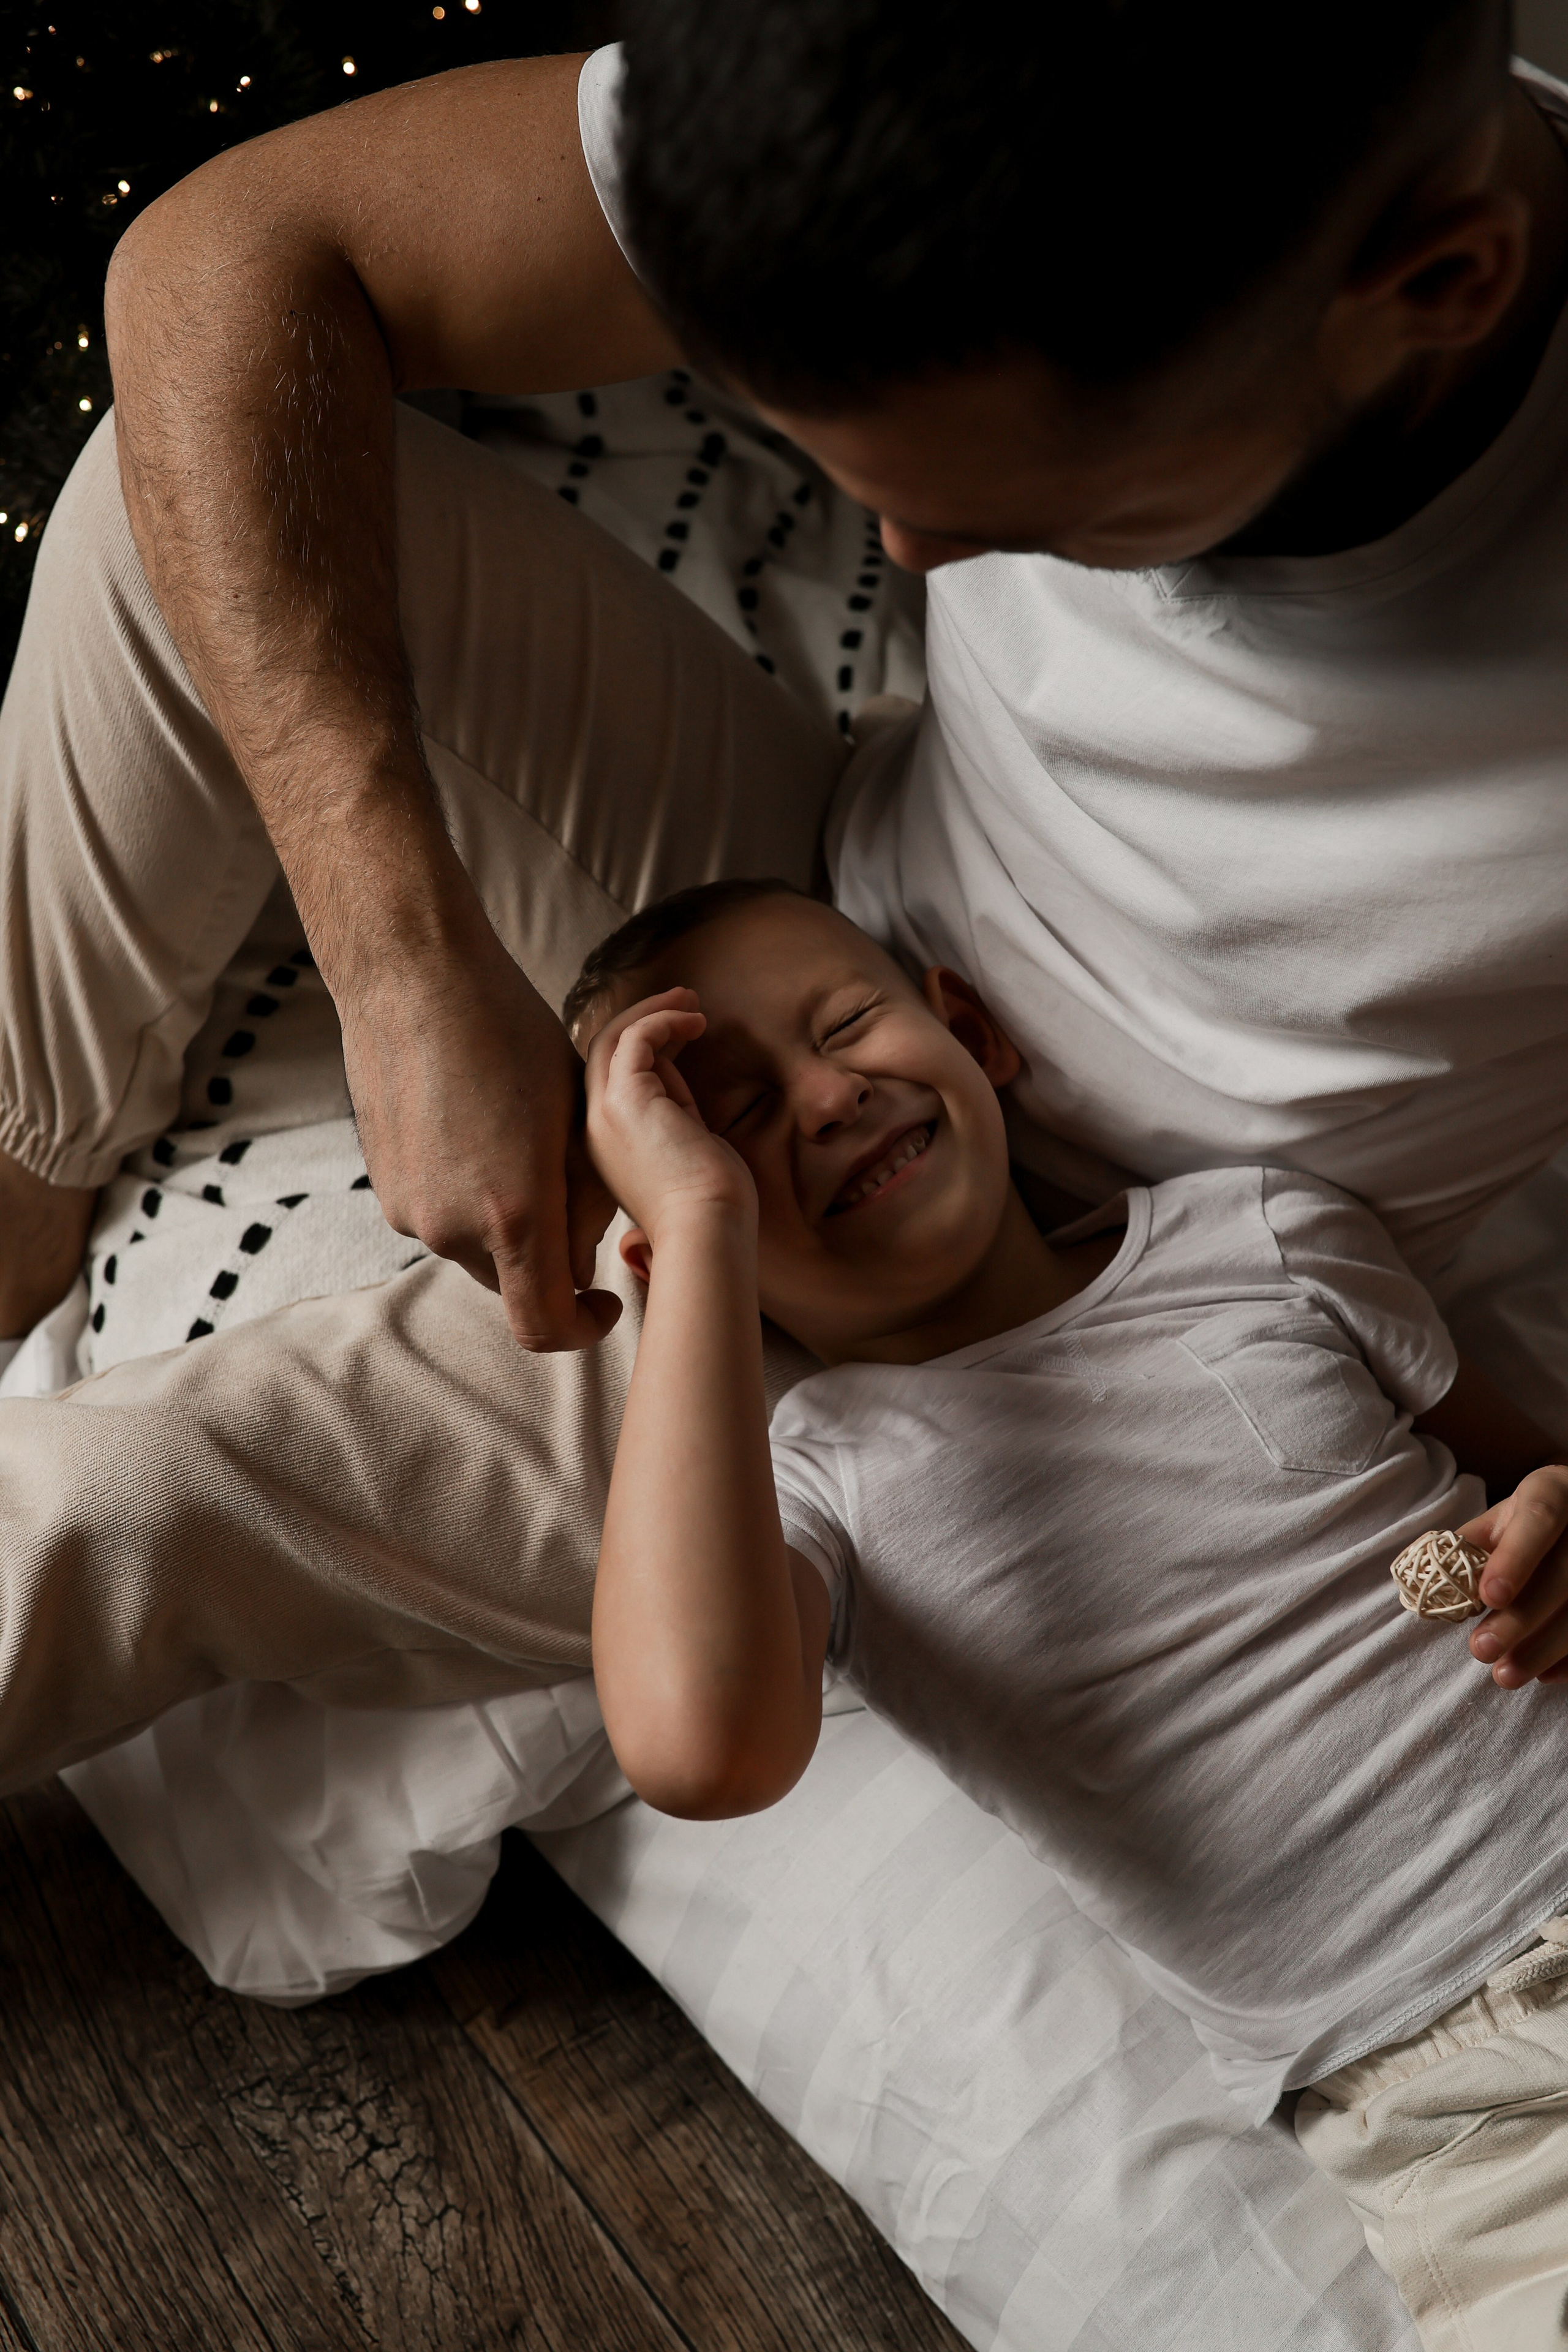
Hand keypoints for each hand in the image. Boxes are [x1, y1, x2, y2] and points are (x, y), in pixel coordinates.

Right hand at [341, 920, 620, 1351]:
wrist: (412, 979)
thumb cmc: (511, 1033)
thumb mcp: (575, 1115)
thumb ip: (584, 1195)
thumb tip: (584, 1252)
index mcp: (514, 1215)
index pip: (546, 1326)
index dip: (584, 1328)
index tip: (606, 1299)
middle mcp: (454, 1229)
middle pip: (515, 1282)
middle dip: (550, 1257)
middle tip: (572, 1194)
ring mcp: (412, 1212)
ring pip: (478, 1248)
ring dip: (507, 1221)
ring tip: (521, 1145)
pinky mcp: (384, 1188)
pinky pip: (441, 1217)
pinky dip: (469, 1196)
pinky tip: (480, 1132)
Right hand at [585, 990, 756, 1243]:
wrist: (707, 1229)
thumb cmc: (710, 1201)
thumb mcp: (686, 1143)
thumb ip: (672, 1109)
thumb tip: (672, 1069)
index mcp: (607, 1143)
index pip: (613, 1078)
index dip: (646, 1047)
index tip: (683, 1032)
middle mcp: (595, 1127)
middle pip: (604, 1052)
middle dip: (644, 1018)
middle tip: (685, 999)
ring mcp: (603, 1113)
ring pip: (613, 1039)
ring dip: (653, 1011)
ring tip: (692, 1000)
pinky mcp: (623, 1100)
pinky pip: (635, 1038)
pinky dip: (663, 1020)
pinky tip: (696, 1022)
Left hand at [1462, 1463, 1567, 1685]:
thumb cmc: (1530, 1520)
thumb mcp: (1502, 1519)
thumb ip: (1470, 1544)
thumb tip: (1428, 1580)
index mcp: (1555, 1491)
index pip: (1540, 1519)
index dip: (1516, 1558)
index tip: (1488, 1597)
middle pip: (1564, 1575)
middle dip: (1522, 1619)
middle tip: (1481, 1650)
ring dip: (1544, 1649)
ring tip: (1505, 1675)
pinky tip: (1544, 1675)